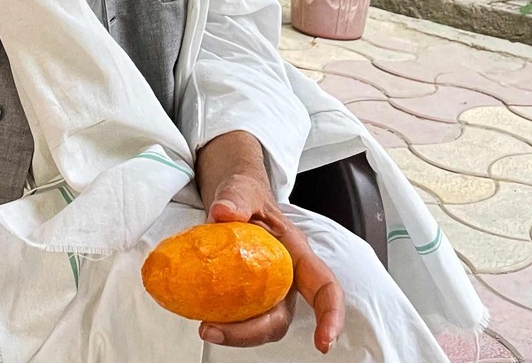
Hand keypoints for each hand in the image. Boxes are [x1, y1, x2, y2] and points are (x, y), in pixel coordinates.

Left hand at [195, 131, 344, 352]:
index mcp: (296, 254)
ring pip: (259, 324)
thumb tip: (223, 212)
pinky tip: (201, 316)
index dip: (330, 315)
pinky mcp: (243, 296)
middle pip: (281, 318)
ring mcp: (264, 290)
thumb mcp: (243, 189)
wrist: (230, 200)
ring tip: (205, 327)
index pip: (324, 287)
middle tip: (213, 330)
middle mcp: (285, 278)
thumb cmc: (246, 195)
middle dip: (252, 333)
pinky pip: (237, 317)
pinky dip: (222, 322)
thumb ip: (238, 198)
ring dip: (234, 333)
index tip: (323, 342)